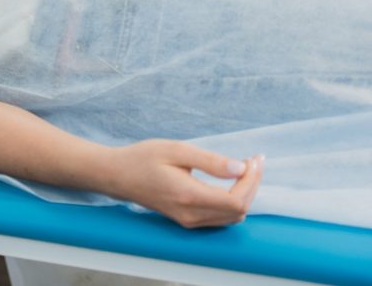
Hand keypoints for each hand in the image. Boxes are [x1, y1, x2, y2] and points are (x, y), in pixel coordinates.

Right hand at [106, 140, 263, 228]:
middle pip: (239, 210)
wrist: (117, 175)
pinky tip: (231, 182)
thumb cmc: (142, 158)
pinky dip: (233, 201)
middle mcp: (191, 215)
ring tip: (244, 169)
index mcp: (188, 196)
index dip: (252, 181)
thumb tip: (240, 169)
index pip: (236, 200)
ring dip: (244, 193)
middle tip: (253, 160)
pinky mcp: (187, 220)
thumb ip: (209, 161)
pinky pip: (221, 217)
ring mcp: (189, 221)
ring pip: (232, 217)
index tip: (253, 159)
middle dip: (252, 185)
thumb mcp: (175, 150)